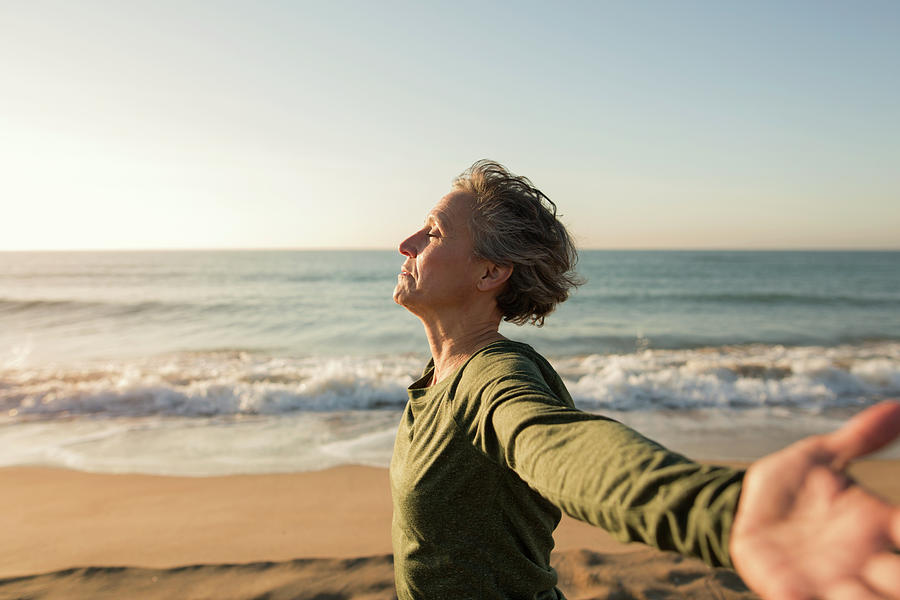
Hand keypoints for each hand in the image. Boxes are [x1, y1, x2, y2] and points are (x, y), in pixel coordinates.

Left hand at [731, 400, 899, 599]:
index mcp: (875, 525)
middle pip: (899, 582)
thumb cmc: (788, 486)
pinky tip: (814, 597)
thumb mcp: (820, 456)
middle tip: (897, 575)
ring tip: (858, 592)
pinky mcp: (790, 591)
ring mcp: (829, 580)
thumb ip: (860, 436)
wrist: (738, 510)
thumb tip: (898, 405)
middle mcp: (862, 559)